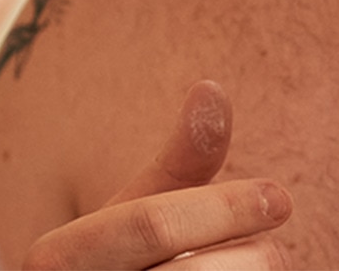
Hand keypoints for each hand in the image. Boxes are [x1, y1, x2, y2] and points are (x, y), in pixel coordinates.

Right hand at [22, 82, 291, 269]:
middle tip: (274, 251)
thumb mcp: (134, 217)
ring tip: (258, 269)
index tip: (281, 197)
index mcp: (57, 258)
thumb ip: (178, 166)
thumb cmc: (121, 270)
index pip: (150, 226)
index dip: (221, 207)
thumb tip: (212, 87)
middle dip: (248, 258)